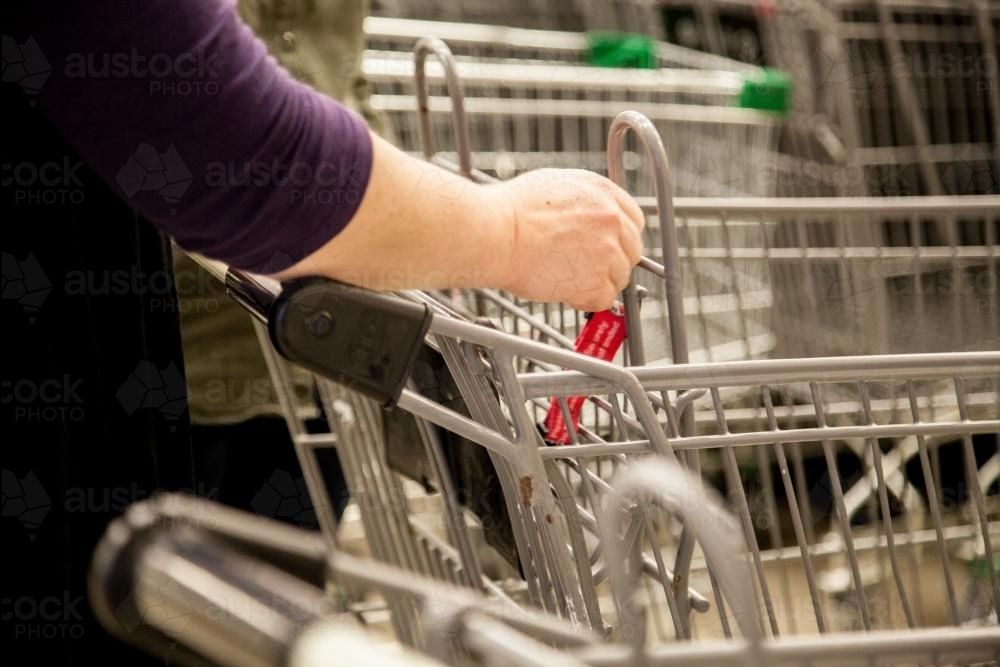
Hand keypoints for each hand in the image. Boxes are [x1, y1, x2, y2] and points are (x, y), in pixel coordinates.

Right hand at [489, 169, 644, 310]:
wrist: (496, 234)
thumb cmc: (510, 212)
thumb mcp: (554, 186)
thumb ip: (582, 201)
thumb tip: (587, 218)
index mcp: (602, 192)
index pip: (633, 220)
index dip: (620, 238)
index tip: (610, 248)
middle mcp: (610, 218)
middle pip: (632, 250)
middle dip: (613, 262)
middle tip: (588, 270)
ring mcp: (606, 250)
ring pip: (619, 277)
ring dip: (598, 282)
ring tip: (569, 281)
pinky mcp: (595, 280)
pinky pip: (604, 299)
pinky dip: (586, 301)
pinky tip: (567, 293)